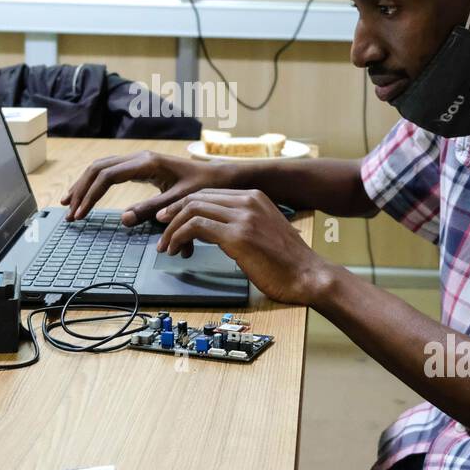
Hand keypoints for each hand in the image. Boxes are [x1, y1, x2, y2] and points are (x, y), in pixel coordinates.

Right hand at [60, 151, 236, 223]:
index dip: (89, 196)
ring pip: (101, 167)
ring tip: (69, 204)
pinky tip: (87, 195)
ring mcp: (138, 160)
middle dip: (80, 190)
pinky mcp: (140, 166)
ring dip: (83, 185)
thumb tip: (123, 219)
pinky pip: (110, 171)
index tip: (79, 214)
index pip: (106, 177)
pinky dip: (95, 183)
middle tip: (68, 212)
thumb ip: (151, 209)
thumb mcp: (178, 201)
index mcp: (146, 163)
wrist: (218, 176)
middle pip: (98, 168)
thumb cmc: (203, 187)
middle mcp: (139, 158)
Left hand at [155, 188, 335, 304]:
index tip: (170, 219)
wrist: (308, 276)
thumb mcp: (264, 230)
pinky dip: (180, 237)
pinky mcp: (237, 236)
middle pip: (197, 198)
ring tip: (166, 246)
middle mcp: (248, 201)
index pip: (208, 193)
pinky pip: (197, 227)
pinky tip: (176, 250)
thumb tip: (213, 230)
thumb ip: (241, 223)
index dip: (184, 205)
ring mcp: (243, 216)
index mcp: (254, 197)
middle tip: (160, 230)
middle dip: (173, 214)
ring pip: (192, 210)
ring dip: (173, 228)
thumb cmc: (287, 261)